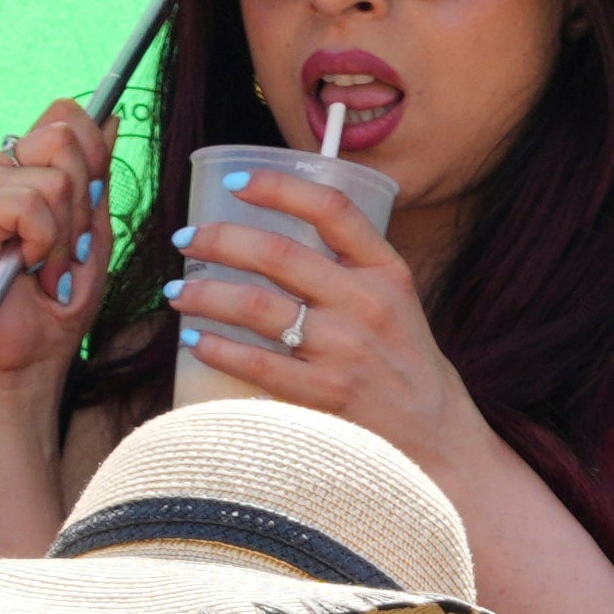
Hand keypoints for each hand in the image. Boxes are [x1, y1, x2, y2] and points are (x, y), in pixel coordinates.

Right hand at [0, 98, 116, 391]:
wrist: (29, 356)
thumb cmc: (57, 300)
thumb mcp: (93, 228)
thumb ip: (97, 174)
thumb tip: (111, 117)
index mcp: (21, 167)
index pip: (67, 116)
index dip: (96, 156)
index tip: (91, 206)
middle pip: (65, 138)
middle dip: (84, 204)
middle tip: (65, 248)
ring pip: (53, 178)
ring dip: (65, 234)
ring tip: (46, 265)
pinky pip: (29, 204)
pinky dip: (43, 242)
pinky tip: (27, 267)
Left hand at [167, 166, 473, 472]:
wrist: (436, 432)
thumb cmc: (404, 359)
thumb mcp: (396, 300)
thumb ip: (350, 267)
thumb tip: (271, 237)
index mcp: (387, 271)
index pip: (332, 209)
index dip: (278, 187)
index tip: (236, 181)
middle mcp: (367, 303)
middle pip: (276, 253)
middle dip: (217, 239)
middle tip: (185, 238)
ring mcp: (345, 349)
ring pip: (255, 306)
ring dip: (203, 293)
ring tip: (177, 291)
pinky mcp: (324, 392)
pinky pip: (255, 362)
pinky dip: (216, 348)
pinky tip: (194, 340)